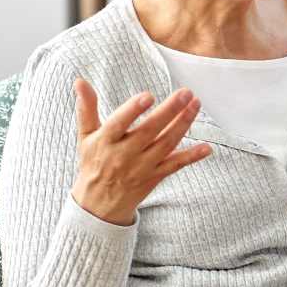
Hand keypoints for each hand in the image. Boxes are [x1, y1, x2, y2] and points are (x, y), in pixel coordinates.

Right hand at [70, 79, 212, 225]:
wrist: (97, 206)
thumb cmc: (92, 163)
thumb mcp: (85, 136)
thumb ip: (86, 108)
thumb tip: (80, 81)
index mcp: (105, 142)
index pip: (119, 124)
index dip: (133, 110)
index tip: (148, 96)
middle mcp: (124, 155)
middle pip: (149, 131)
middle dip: (169, 112)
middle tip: (185, 93)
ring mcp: (141, 167)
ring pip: (165, 145)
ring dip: (183, 125)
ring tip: (195, 104)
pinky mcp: (154, 177)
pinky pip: (175, 166)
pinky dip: (191, 157)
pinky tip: (206, 147)